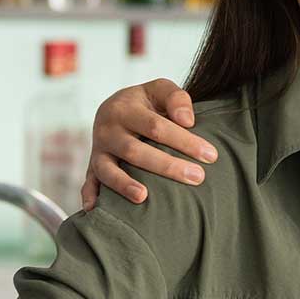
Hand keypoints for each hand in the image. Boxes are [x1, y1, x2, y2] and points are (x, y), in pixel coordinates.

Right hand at [79, 79, 216, 209]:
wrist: (115, 107)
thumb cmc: (147, 101)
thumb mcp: (160, 89)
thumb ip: (176, 98)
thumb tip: (188, 121)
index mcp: (124, 109)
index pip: (156, 127)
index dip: (184, 141)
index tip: (211, 155)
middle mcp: (107, 130)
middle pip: (135, 151)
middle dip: (167, 166)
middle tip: (197, 177)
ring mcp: (97, 150)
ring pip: (108, 169)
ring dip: (124, 184)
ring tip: (144, 197)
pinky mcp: (92, 165)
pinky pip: (88, 182)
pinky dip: (90, 195)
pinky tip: (95, 209)